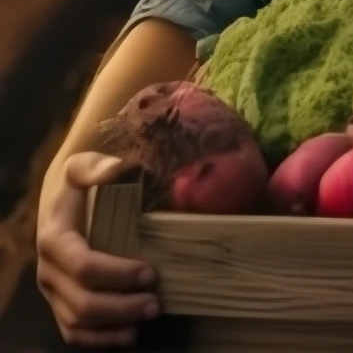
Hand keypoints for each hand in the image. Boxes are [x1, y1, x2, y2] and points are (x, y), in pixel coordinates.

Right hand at [36, 152, 159, 346]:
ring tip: (148, 316)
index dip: (116, 274)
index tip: (150, 272)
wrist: (60, 197)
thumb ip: (97, 167)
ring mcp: (53, 291)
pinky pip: (73, 331)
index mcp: (54, 240)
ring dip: (113, 326)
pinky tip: (128, 334)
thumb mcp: (83, 165)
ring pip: (77, 322)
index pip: (83, 266)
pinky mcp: (60, 303)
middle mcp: (49, 272)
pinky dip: (99, 339)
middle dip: (121, 306)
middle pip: (82, 302)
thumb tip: (117, 169)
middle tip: (156, 302)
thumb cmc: (78, 182)